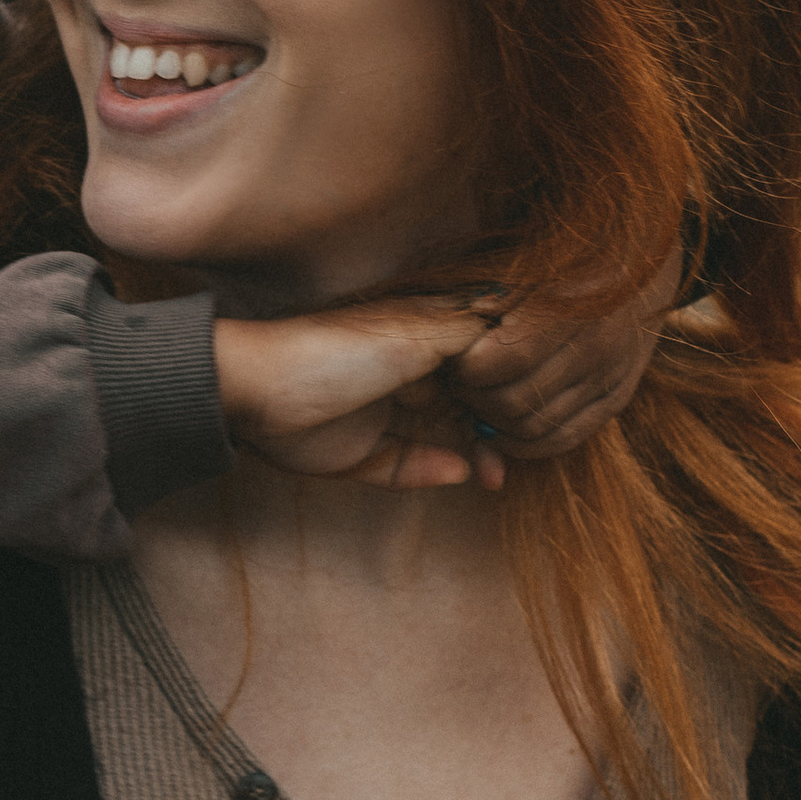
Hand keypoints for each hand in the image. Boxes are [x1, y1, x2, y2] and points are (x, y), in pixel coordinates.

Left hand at [213, 300, 504, 490]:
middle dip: (497, 424)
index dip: (509, 374)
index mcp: (417, 339)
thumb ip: (469, 332)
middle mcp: (404, 375)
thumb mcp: (415, 332)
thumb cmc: (336, 350)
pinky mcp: (361, 454)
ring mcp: (383, 416)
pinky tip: (459, 472)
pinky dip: (434, 471)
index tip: (541, 391)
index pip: (477, 356)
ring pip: (443, 440)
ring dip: (474, 456)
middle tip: (523, 444)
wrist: (259, 392)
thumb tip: (520, 326)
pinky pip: (407, 467)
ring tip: (496, 472)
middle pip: (466, 403)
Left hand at [439, 244, 680, 486]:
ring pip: (534, 428)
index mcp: (572, 304)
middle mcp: (598, 345)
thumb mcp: (530, 261)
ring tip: (480, 398)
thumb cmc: (570, 252)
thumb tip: (451, 335)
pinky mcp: (618, 397)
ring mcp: (612, 376)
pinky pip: (563, 439)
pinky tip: (505, 426)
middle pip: (514, 401)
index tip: (454, 358)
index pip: (503, 361)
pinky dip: (526, 444)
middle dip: (475, 398)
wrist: (644, 256)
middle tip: (460, 383)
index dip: (466, 369)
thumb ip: (491, 298)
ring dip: (495, 423)